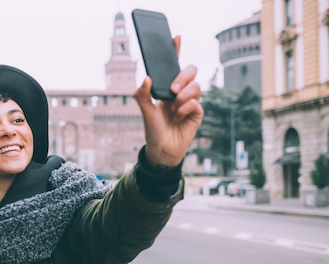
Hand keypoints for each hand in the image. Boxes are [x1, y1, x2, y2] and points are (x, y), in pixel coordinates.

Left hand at [134, 36, 203, 166]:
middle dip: (183, 77)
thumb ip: (142, 95)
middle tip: (172, 90)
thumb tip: (147, 78)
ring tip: (172, 110)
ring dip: (183, 97)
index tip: (176, 37)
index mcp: (167, 88)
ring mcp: (189, 102)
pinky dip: (185, 109)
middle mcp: (180, 92)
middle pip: (190, 71)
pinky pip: (196, 103)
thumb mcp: (144, 111)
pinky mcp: (196, 113)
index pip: (173, 65)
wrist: (161, 150)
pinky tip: (177, 118)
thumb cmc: (153, 130)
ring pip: (196, 86)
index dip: (176, 50)